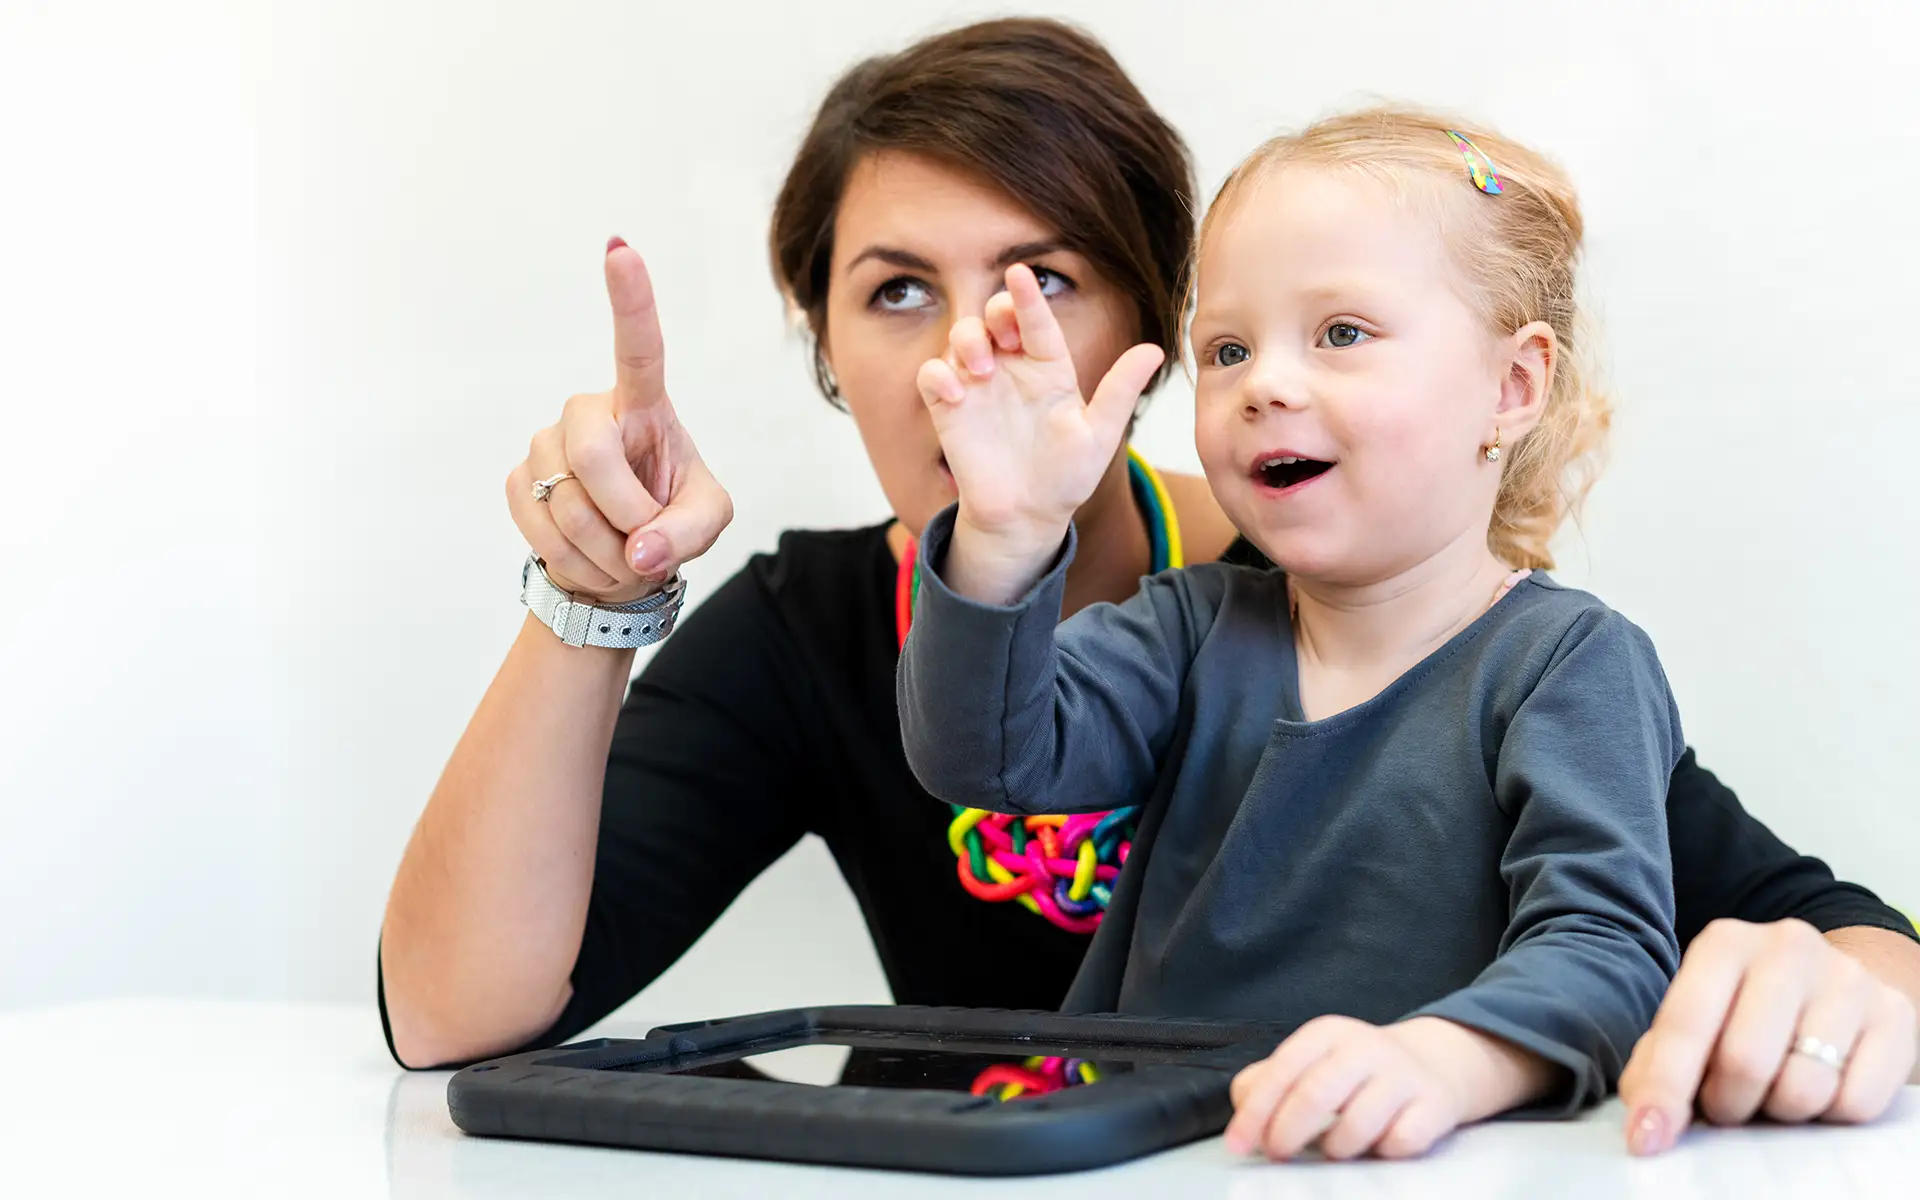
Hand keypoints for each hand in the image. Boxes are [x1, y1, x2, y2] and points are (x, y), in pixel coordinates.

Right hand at [505, 239, 732, 605]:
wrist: (619, 563)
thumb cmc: (669, 524)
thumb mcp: (705, 524)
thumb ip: (687, 533)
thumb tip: (641, 550)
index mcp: (644, 405)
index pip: (639, 348)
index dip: (630, 300)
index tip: (620, 250)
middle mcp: (590, 412)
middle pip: (594, 455)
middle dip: (624, 513)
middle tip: (644, 544)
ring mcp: (547, 443)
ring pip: (567, 502)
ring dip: (605, 550)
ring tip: (622, 552)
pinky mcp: (516, 479)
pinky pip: (541, 527)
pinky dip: (577, 560)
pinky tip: (590, 556)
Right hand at [915, 264, 1163, 560]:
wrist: (1027, 516)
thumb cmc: (1066, 476)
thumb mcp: (1098, 436)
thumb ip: (1121, 392)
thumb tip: (1156, 350)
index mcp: (1049, 367)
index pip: (1037, 322)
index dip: (1028, 297)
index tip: (1021, 273)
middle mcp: (1012, 367)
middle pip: (994, 316)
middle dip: (995, 312)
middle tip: (1006, 337)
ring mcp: (978, 385)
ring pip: (961, 337)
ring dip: (967, 341)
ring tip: (982, 368)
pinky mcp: (949, 408)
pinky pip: (932, 376)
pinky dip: (937, 376)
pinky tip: (954, 394)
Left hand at [1224, 1015, 1464, 1160]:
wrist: (1431, 1064)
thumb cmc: (1355, 1072)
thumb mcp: (1309, 1063)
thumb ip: (1267, 1082)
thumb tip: (1243, 1110)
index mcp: (1327, 1035)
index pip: (1282, 1071)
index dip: (1255, 1112)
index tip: (1239, 1144)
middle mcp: (1365, 1048)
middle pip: (1315, 1095)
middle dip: (1287, 1133)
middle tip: (1279, 1153)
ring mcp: (1403, 1076)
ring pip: (1357, 1126)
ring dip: (1336, 1149)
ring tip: (1334, 1147)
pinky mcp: (1434, 1106)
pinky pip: (1400, 1142)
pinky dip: (1382, 1152)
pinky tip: (1379, 1144)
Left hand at [1619, 918, 1919, 1154]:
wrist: (1831, 983)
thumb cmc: (1746, 1009)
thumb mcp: (1697, 1017)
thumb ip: (1659, 1062)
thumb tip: (1646, 1121)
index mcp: (1725, 943)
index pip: (1686, 1023)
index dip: (1664, 1088)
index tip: (1648, 1137)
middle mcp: (1788, 948)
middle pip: (1746, 1061)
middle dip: (1726, 1103)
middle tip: (1726, 1104)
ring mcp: (1848, 979)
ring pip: (1803, 1088)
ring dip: (1780, 1110)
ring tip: (1774, 1089)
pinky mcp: (1895, 1014)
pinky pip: (1856, 1102)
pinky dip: (1831, 1114)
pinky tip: (1822, 1085)